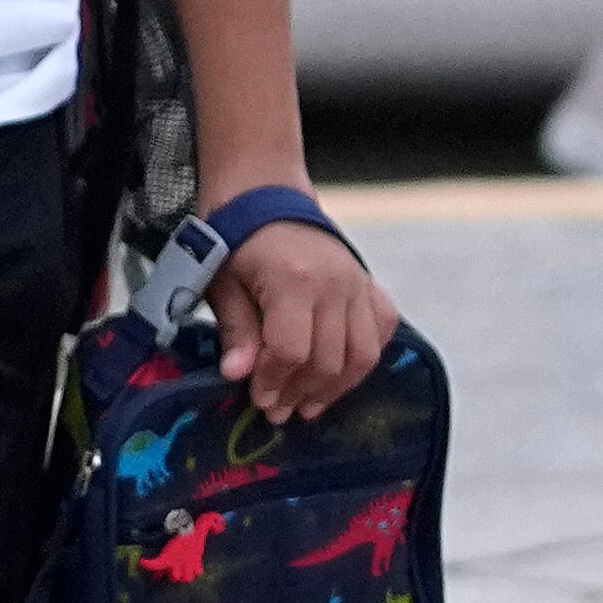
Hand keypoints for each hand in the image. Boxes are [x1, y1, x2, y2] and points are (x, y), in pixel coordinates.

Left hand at [210, 218, 395, 423]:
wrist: (262, 191)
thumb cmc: (234, 235)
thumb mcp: (221, 280)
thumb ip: (235, 329)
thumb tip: (237, 375)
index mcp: (293, 280)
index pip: (292, 350)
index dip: (275, 381)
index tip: (259, 399)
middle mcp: (335, 284)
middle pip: (328, 359)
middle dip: (301, 392)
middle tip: (279, 411)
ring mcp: (358, 283)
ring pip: (362, 354)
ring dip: (336, 387)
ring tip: (308, 405)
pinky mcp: (369, 283)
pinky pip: (381, 330)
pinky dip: (366, 357)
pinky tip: (342, 374)